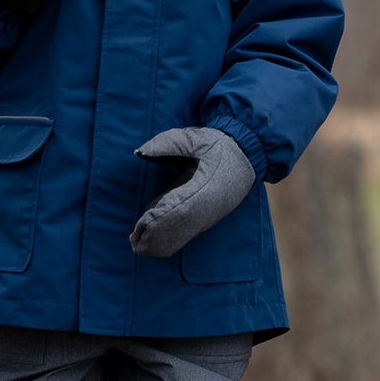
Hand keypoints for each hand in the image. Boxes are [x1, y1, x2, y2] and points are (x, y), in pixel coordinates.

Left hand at [130, 127, 255, 257]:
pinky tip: (149, 241)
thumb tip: (139, 152)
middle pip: (179, 231)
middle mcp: (207, 207)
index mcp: (205, 187)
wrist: (247, 154)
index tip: (142, 222)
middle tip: (132, 238)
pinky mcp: (205, 220)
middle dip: (155, 237)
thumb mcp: (194, 137)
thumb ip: (166, 143)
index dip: (160, 219)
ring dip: (159, 243)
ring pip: (181, 238)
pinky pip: (184, 237)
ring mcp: (207, 216)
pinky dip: (166, 242)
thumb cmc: (219, 145)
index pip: (181, 209)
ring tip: (136, 240)